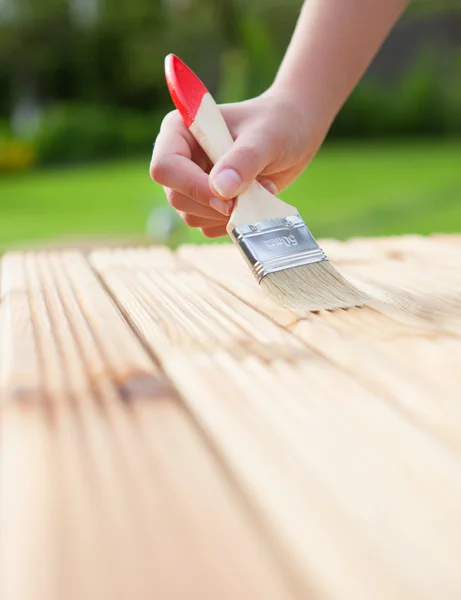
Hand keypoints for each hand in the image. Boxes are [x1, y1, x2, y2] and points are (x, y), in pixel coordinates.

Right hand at [150, 88, 327, 237]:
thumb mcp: (266, 137)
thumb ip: (243, 160)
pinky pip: (209, 227)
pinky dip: (234, 221)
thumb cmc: (279, 123)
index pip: (165, 167)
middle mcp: (180, 159)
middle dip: (215, 204)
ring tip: (260, 189)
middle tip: (252, 192)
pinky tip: (255, 200)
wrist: (295, 133)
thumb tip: (220, 190)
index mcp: (180, 131)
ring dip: (229, 213)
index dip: (192, 186)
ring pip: (192, 217)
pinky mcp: (207, 204)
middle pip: (176, 197)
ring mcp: (192, 183)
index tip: (226, 195)